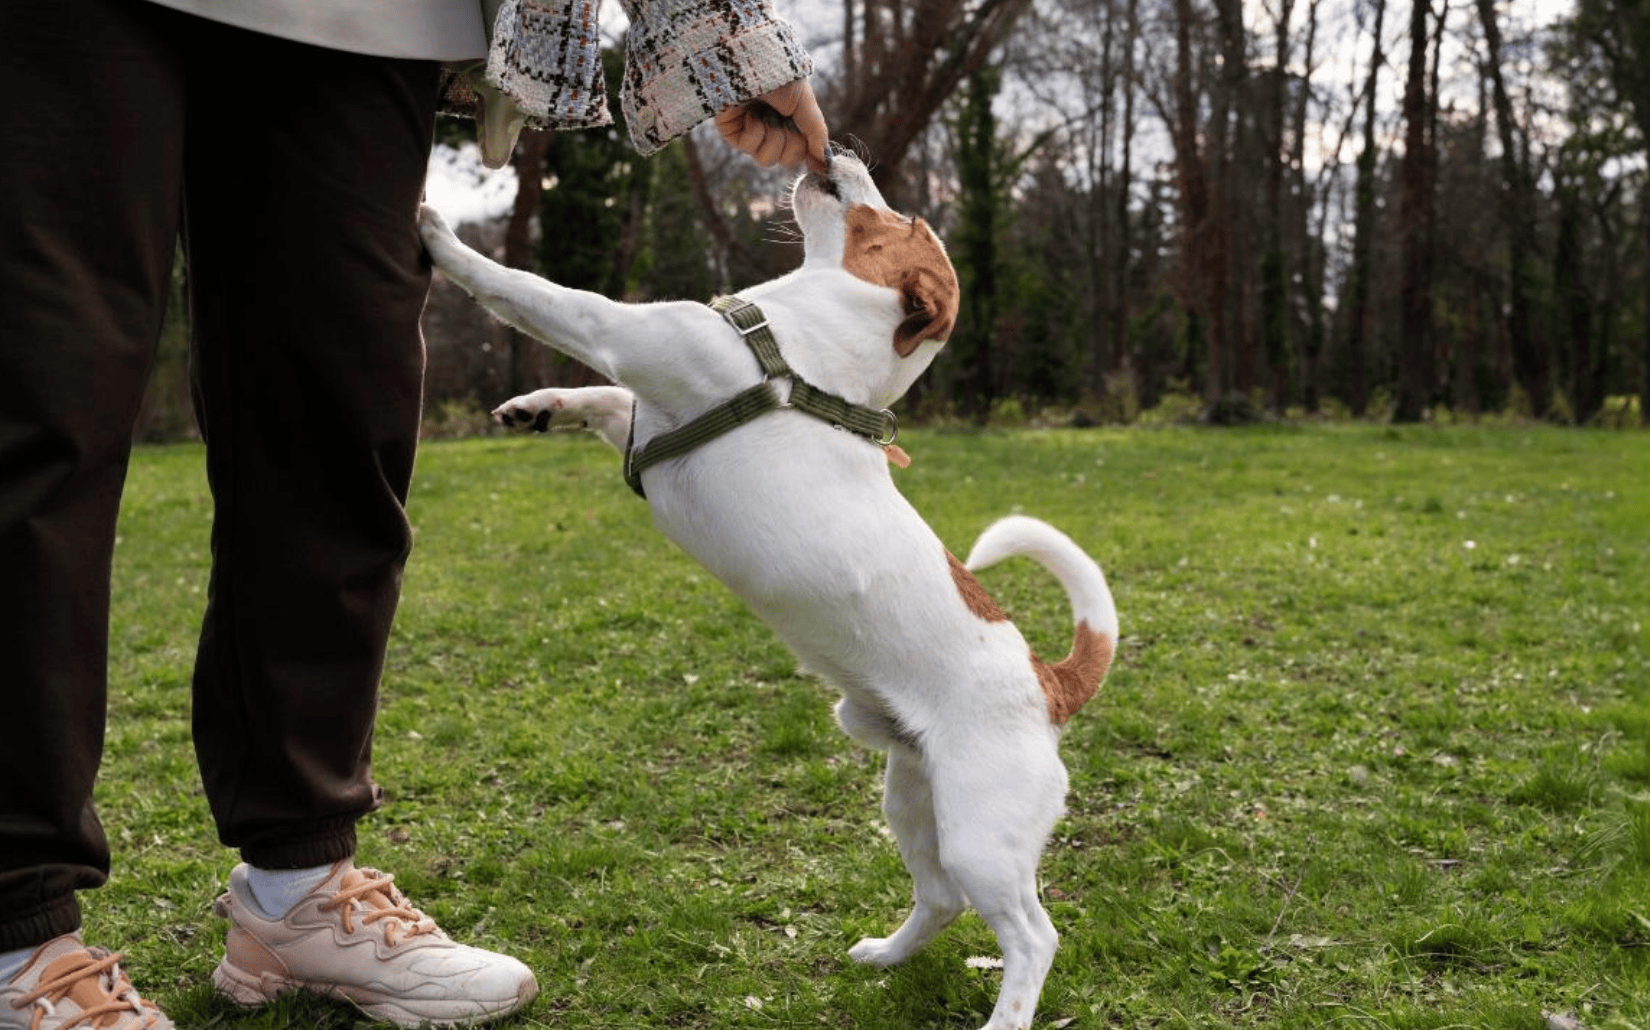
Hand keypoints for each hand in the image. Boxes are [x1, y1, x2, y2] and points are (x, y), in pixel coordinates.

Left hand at [714, 79, 829, 172]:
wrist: (751, 60)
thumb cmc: (779, 75)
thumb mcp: (805, 102)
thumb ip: (816, 132)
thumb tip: (825, 161)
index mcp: (790, 121)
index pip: (801, 152)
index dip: (808, 156)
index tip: (819, 164)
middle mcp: (771, 128)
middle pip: (786, 160)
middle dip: (790, 142)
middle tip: (786, 120)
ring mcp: (750, 132)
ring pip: (766, 160)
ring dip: (772, 137)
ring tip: (767, 114)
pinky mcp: (731, 133)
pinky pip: (748, 148)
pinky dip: (754, 130)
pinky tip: (750, 113)